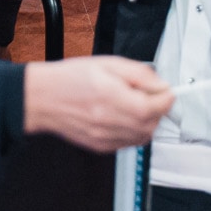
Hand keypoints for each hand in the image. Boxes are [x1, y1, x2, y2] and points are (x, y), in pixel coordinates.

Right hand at [22, 56, 173, 152]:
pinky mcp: (101, 147)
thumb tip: (161, 85)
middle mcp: (109, 122)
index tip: (166, 90)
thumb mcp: (109, 63)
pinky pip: (129, 143)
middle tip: (150, 95)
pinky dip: (134, 131)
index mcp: (112, 98)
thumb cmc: (71, 78)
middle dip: (158, 110)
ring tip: (135, 105)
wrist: (43, 99)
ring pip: (143, 137)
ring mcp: (105, 138)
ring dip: (148, 122)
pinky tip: (123, 117)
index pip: (155, 107)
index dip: (166, 97)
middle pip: (152, 124)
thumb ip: (139, 74)